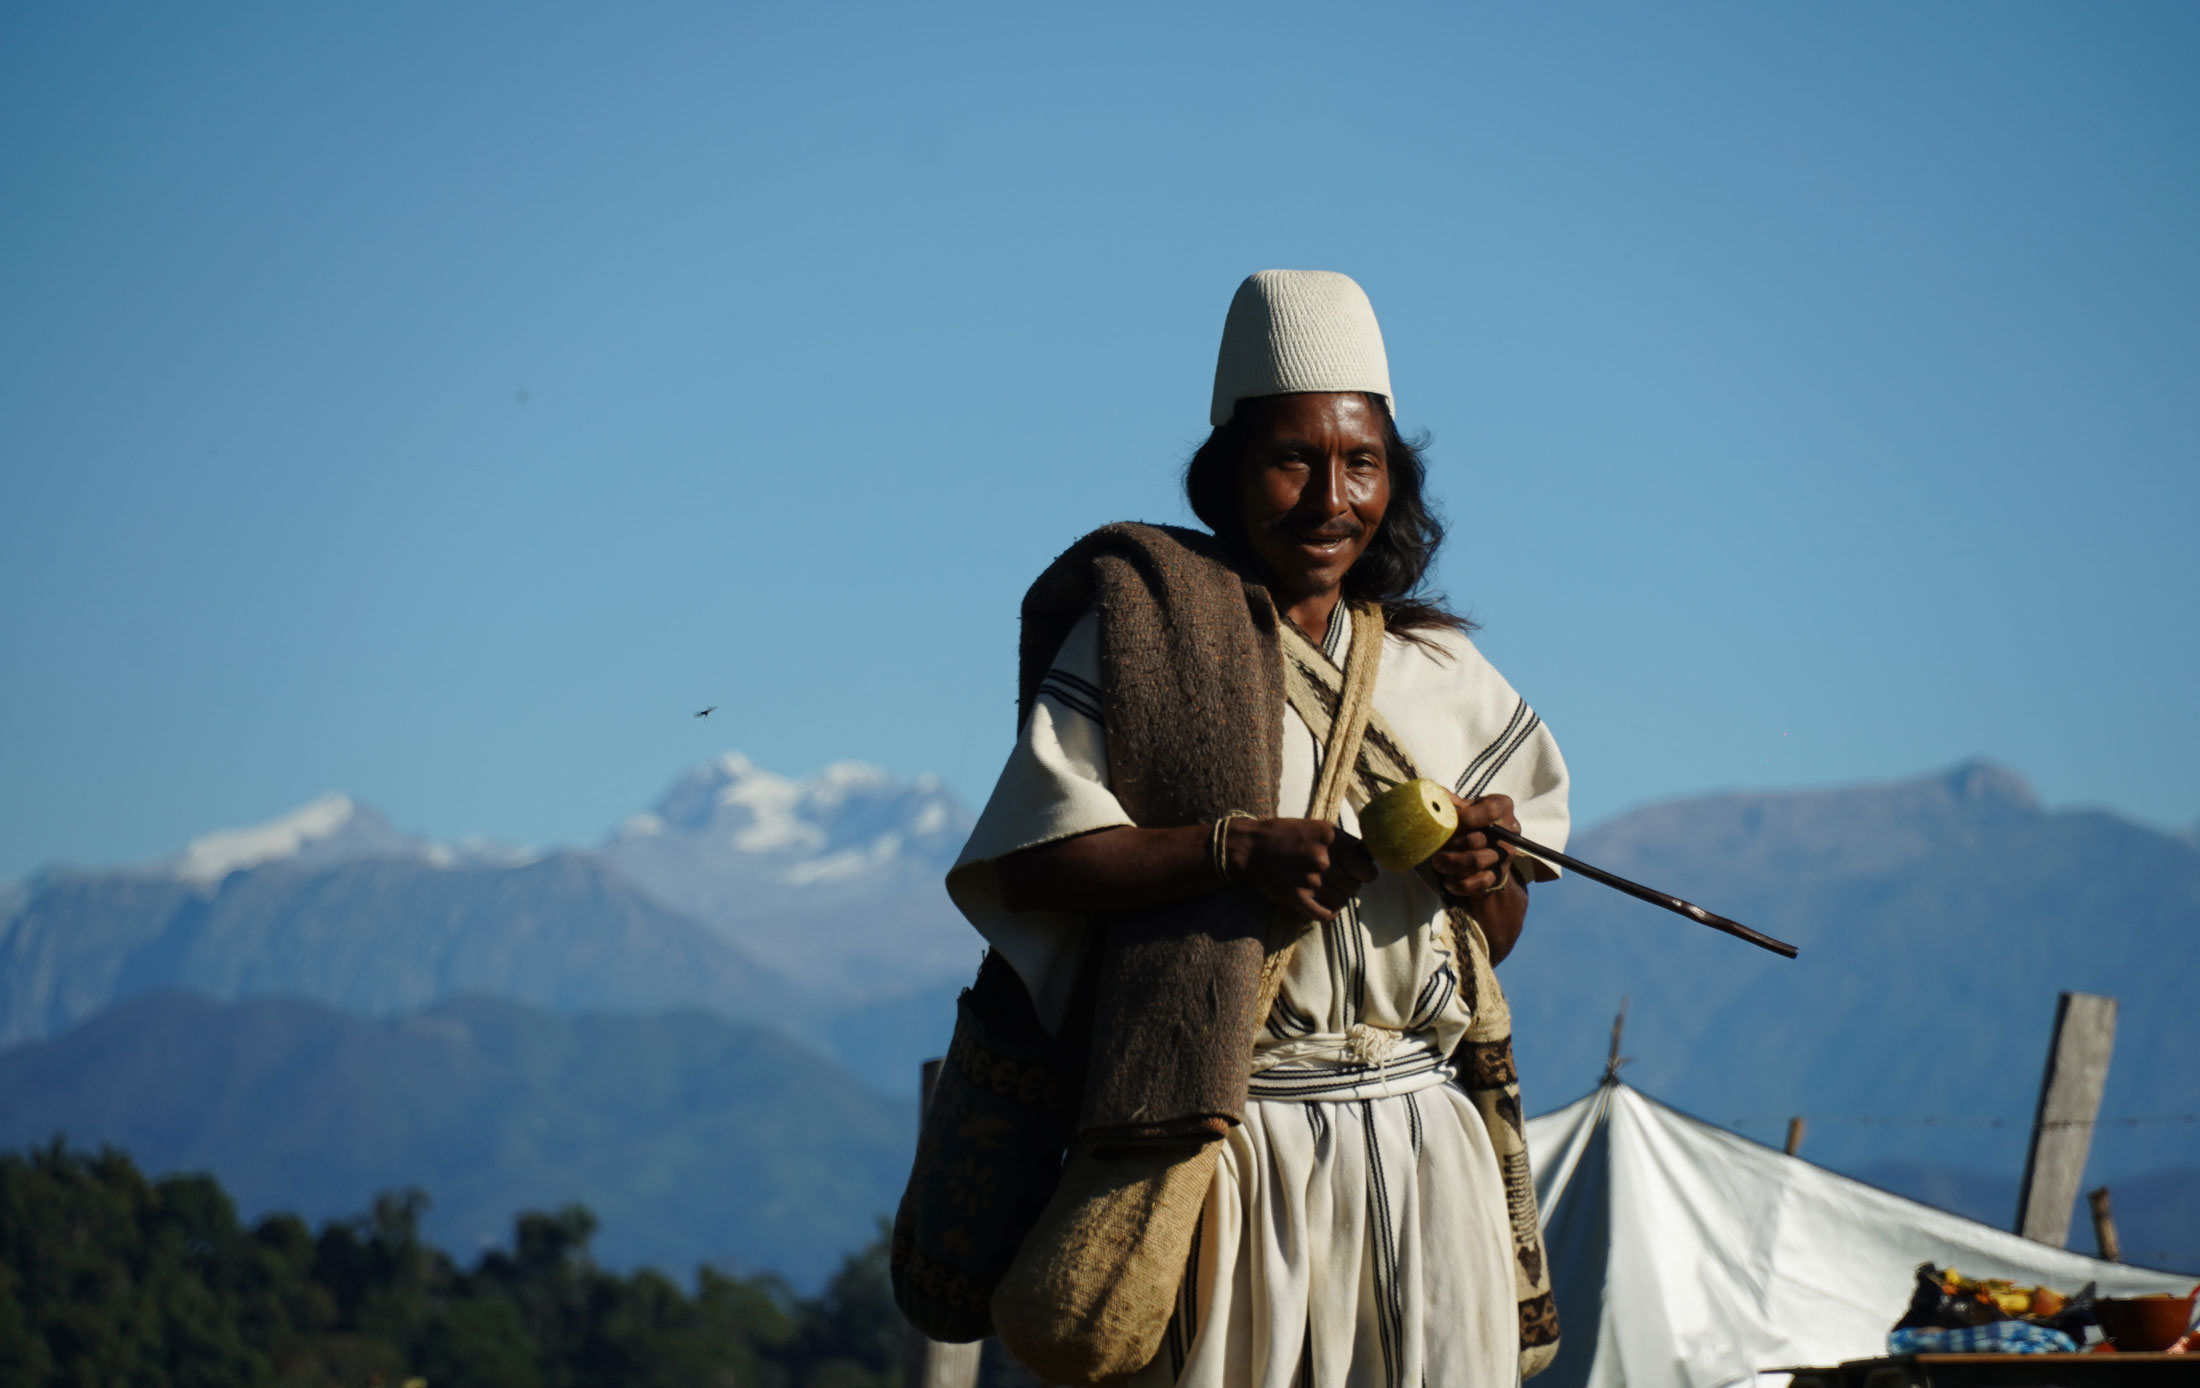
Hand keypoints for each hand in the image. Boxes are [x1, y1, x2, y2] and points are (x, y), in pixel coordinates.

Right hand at [1226, 817, 1378, 921]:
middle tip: (1336, 880)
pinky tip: (1323, 905)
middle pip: (1354, 887)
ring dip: (1337, 898)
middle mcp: (1322, 860)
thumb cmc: (1286, 835)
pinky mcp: (1297, 898)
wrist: (1250, 848)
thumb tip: (1370, 856)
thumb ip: (1344, 841)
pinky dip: (1329, 912)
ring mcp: (1309, 881)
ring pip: (1341, 901)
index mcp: (1331, 839)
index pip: (1367, 871)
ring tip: (1326, 889)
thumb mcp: (1318, 827)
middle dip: (1349, 886)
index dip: (1365, 874)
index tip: (1357, 873)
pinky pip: (1326, 914)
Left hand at [1427, 793, 1518, 896]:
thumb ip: (1450, 800)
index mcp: (1502, 806)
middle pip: (1476, 839)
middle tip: (1435, 845)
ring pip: (1476, 861)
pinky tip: (1447, 881)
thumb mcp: (1465, 804)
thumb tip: (1432, 795)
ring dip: (1451, 863)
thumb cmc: (1472, 817)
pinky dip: (1460, 884)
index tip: (1448, 821)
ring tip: (1436, 861)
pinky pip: (1480, 883)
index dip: (1466, 817)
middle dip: (1450, 843)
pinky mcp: (1500, 875)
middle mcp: (1509, 831)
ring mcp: (1505, 855)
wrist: (1487, 843)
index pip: (1490, 810)